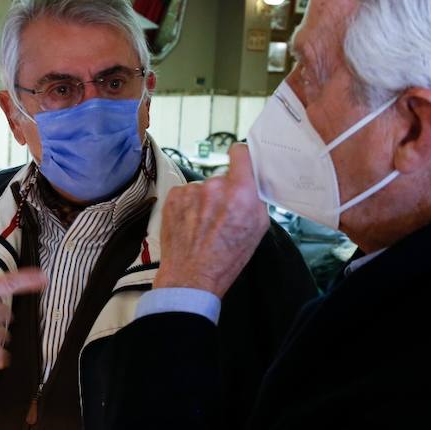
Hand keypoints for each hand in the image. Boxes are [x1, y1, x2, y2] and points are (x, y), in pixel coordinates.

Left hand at [154, 143, 269, 296]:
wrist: (191, 276)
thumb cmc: (226, 258)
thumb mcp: (257, 229)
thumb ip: (255, 200)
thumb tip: (251, 183)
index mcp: (241, 193)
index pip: (241, 153)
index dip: (242, 157)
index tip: (241, 161)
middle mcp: (215, 186)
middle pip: (222, 177)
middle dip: (224, 192)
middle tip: (222, 216)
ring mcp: (191, 191)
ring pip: (203, 188)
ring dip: (204, 200)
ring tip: (203, 226)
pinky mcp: (173, 196)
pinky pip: (186, 194)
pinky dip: (188, 206)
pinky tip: (191, 224)